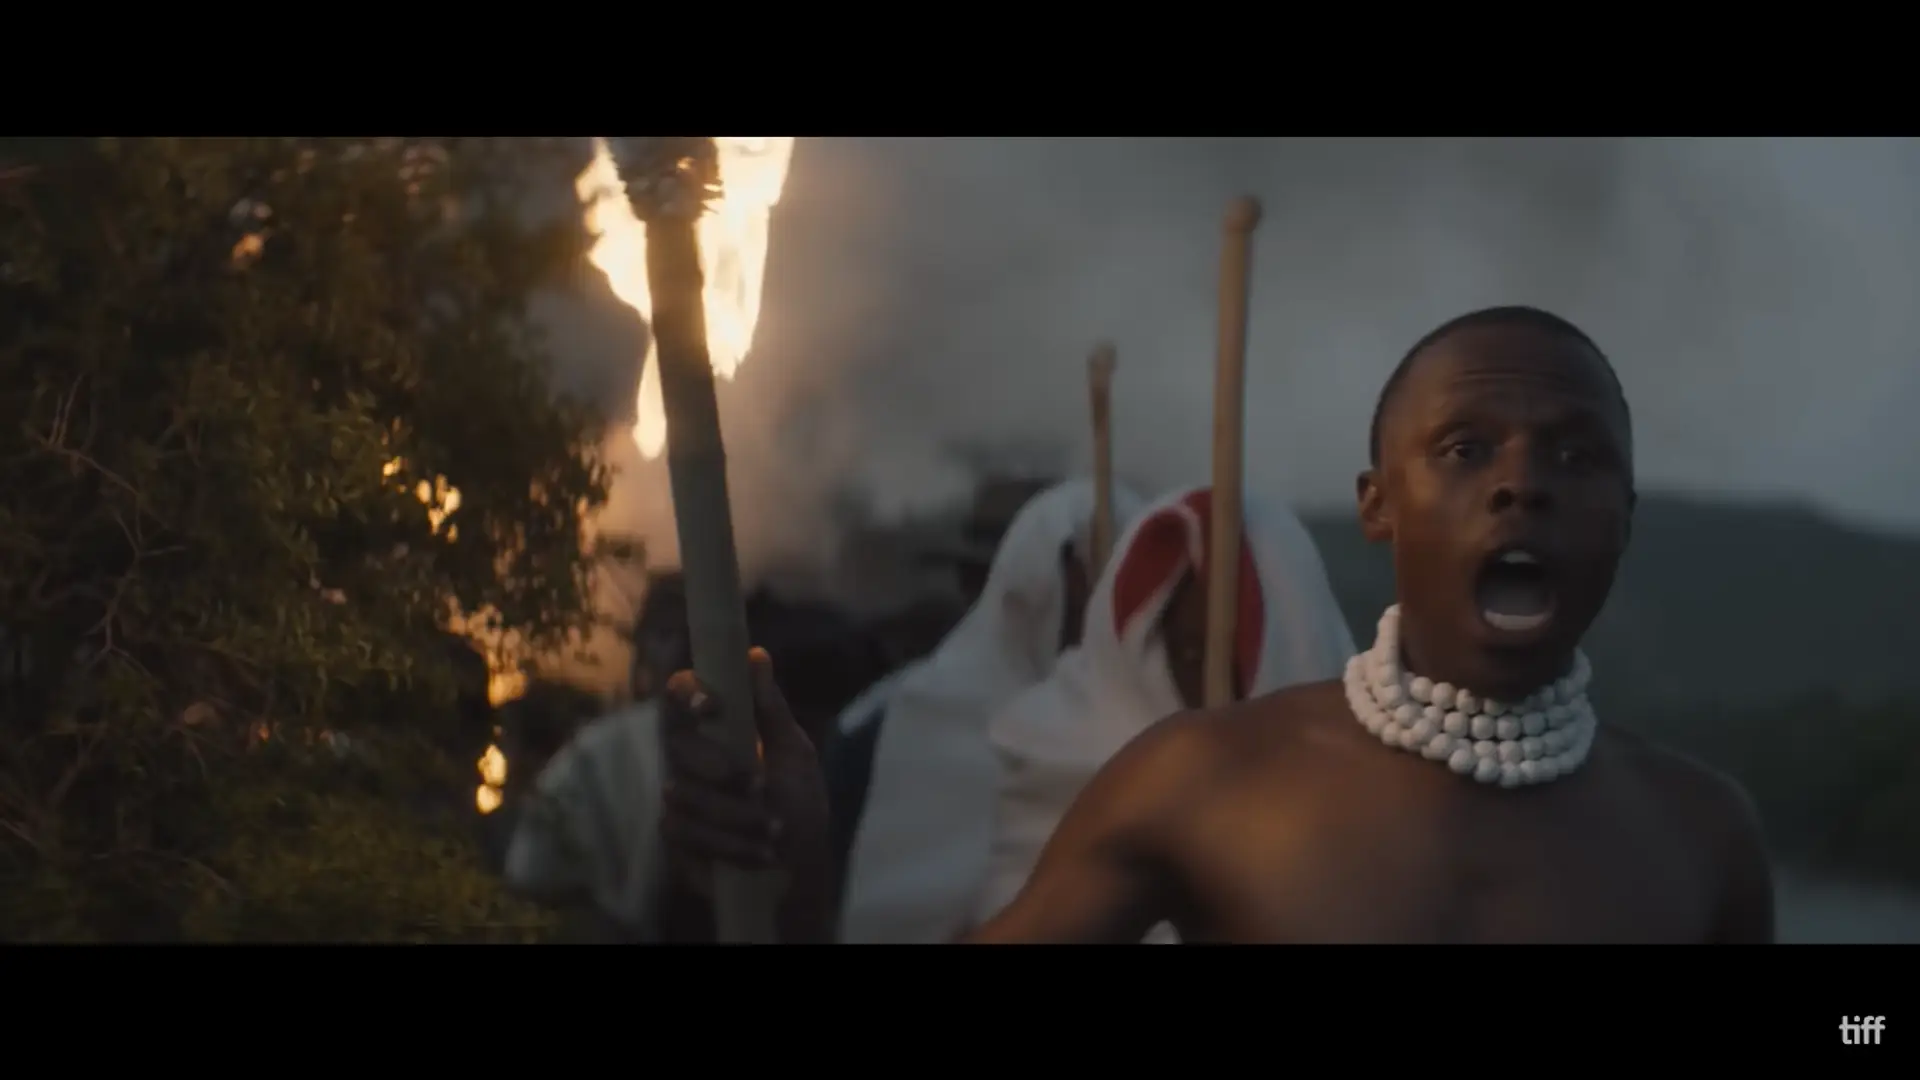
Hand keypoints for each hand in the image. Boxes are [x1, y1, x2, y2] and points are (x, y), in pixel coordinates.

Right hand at [659, 648, 832, 901]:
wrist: (800, 866)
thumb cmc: (799, 801)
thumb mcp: (794, 753)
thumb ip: (771, 709)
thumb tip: (755, 655)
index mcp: (716, 728)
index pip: (679, 695)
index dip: (686, 694)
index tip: (713, 706)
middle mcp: (689, 756)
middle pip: (675, 745)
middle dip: (719, 769)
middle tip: (760, 787)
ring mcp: (678, 794)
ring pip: (681, 793)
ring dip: (735, 815)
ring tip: (775, 829)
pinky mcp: (676, 834)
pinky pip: (681, 830)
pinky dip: (728, 844)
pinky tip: (760, 854)